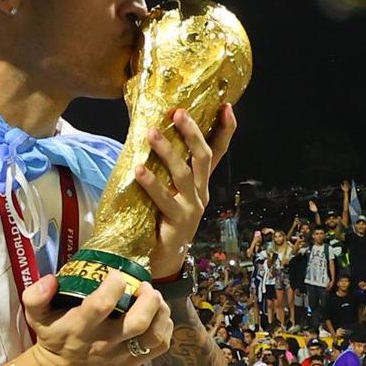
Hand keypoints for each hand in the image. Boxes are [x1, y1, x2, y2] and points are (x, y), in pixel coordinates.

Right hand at [23, 270, 172, 365]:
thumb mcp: (36, 317)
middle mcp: (104, 342)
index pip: (101, 306)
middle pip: (137, 323)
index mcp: (80, 328)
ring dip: (161, 313)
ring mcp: (122, 354)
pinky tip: (159, 314)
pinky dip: (166, 327)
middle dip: (148, 299)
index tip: (117, 274)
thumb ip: (36, 296)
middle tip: (145, 286)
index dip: (114, 286)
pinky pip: (159, 347)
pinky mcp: (134, 362)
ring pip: (153, 336)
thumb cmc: (53, 338)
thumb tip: (52, 279)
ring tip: (155, 298)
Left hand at [134, 104, 236, 277]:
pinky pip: (165, 199)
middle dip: (193, 133)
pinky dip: (152, 183)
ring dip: (168, 152)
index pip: (217, 152)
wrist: (161, 259)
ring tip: (152, 133)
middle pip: (204, 158)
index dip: (225, 130)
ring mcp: (191, 207)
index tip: (226, 106)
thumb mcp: (169, 190)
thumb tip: (149, 133)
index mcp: (200, 182)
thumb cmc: (160, 219)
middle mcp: (200, 192)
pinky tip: (140, 169)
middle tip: (179, 113)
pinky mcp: (178, 222)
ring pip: (184, 175)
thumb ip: (164, 168)